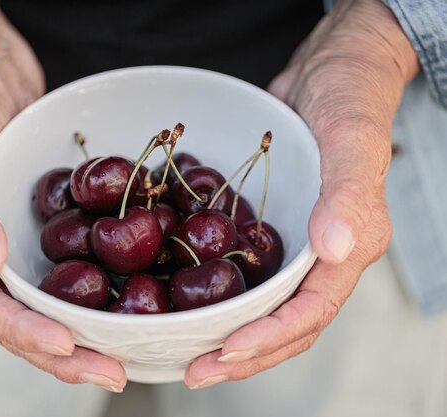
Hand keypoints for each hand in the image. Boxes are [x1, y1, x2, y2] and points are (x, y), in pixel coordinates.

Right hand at [0, 0, 125, 391]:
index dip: (25, 333)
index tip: (70, 346)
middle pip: (20, 322)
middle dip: (64, 354)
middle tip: (113, 372)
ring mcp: (13, 249)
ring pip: (46, 306)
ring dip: (83, 336)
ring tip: (123, 358)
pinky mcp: (41, 233)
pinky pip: (65, 272)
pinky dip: (91, 294)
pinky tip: (124, 305)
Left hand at [185, 0, 418, 388]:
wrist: (327, 70)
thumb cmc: (349, 99)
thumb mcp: (352, 140)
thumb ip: (348, 196)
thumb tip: (335, 250)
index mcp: (348, 248)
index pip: (311, 312)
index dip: (271, 338)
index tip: (227, 353)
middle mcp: (319, 256)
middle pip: (283, 324)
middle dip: (241, 355)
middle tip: (195, 372)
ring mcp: (291, 245)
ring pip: (259, 305)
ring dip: (225, 335)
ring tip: (186, 355)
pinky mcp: (265, 228)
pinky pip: (242, 271)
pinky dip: (216, 294)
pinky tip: (184, 301)